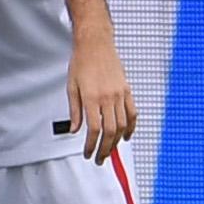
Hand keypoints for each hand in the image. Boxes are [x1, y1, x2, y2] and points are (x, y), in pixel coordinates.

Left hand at [68, 38, 136, 161]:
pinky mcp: (127, 90)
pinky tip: (127, 136)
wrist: (96, 44)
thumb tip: (74, 130)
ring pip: (122, 125)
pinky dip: (131, 127)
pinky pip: (132, 113)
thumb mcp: (71, 87)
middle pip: (110, 131)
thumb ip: (74, 111)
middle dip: (105, 149)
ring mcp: (120, 94)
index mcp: (91, 97)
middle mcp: (108, 97)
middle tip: (100, 159)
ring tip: (110, 151)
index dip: (91, 145)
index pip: (94, 129)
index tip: (88, 153)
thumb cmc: (81, 63)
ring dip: (117, 141)